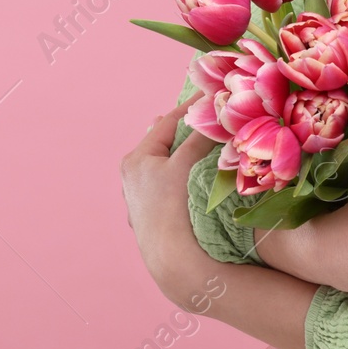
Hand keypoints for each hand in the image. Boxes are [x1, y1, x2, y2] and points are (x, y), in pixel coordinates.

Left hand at [121, 95, 212, 301]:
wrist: (167, 254)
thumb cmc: (171, 205)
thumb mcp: (185, 165)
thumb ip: (199, 137)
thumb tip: (214, 114)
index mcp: (137, 158)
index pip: (168, 122)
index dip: (191, 107)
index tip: (210, 94)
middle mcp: (132, 174)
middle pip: (163, 142)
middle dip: (184, 129)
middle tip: (206, 115)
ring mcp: (139, 195)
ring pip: (164, 163)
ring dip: (182, 152)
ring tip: (200, 141)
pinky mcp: (149, 212)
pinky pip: (167, 182)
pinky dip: (179, 172)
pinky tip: (190, 175)